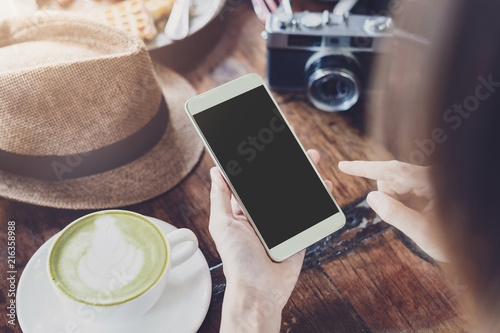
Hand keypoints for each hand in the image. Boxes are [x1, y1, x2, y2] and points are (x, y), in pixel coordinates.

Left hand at [209, 149, 332, 331]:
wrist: (260, 290)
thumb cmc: (237, 261)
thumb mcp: (222, 224)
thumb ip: (220, 197)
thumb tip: (215, 171)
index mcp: (243, 211)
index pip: (251, 182)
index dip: (259, 164)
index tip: (266, 146)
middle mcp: (262, 216)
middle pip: (276, 185)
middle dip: (286, 166)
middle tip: (294, 147)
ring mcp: (281, 224)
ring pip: (294, 195)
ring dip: (304, 177)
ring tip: (311, 159)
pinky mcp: (297, 233)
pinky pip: (309, 212)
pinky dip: (317, 198)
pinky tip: (322, 185)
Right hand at [339, 160, 446, 261]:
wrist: (474, 249)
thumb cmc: (454, 241)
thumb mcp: (422, 231)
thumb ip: (395, 214)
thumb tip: (371, 197)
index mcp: (430, 182)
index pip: (391, 169)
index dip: (364, 167)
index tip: (343, 166)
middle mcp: (428, 176)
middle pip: (391, 179)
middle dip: (389, 198)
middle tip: (405, 219)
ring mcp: (428, 181)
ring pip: (395, 185)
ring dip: (396, 202)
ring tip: (415, 219)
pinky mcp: (427, 187)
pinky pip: (404, 191)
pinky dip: (402, 204)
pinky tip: (417, 215)